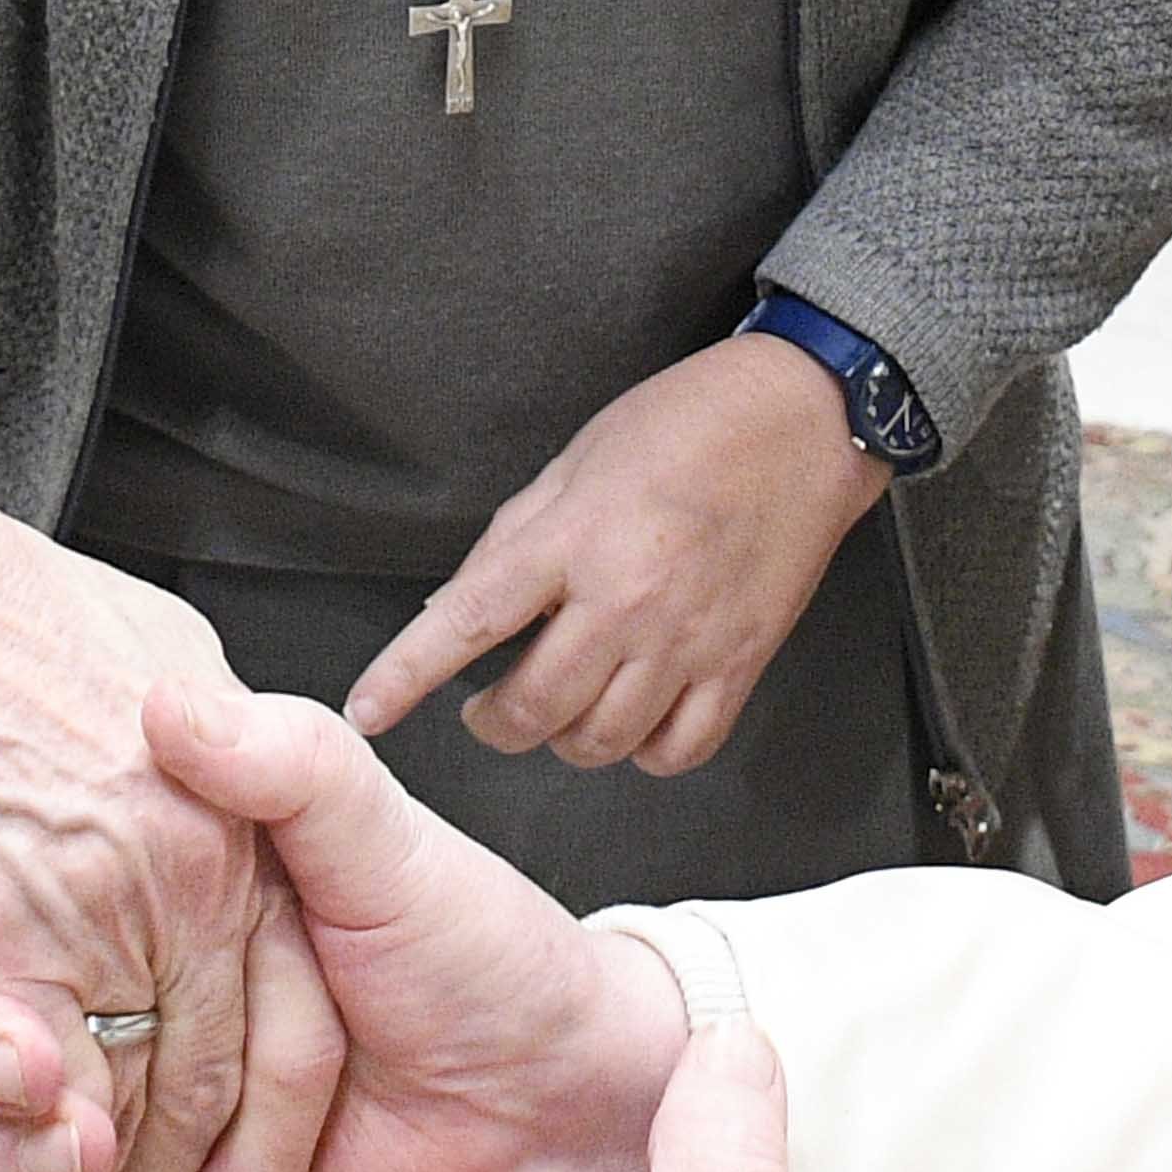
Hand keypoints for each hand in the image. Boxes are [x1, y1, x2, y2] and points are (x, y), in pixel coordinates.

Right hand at [0, 681, 684, 1171]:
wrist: (566, 1118)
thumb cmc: (489, 956)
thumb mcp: (383, 838)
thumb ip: (292, 768)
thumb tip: (173, 709)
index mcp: (192, 879)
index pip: (39, 908)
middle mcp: (167, 978)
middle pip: (8, 1023)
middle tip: (6, 1078)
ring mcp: (169, 1083)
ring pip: (23, 1117)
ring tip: (29, 1160)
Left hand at [348, 337, 885, 772]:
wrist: (803, 420)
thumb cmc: (687, 424)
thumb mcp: (575, 462)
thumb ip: (517, 541)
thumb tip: (465, 605)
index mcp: (573, 539)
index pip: (468, 622)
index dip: (407, 675)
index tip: (368, 710)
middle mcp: (626, 600)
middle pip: (532, 710)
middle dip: (491, 722)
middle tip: (484, 705)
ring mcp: (687, 641)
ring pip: (599, 744)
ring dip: (562, 740)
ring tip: (558, 709)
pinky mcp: (739, 664)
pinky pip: (677, 750)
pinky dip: (641, 751)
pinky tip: (631, 720)